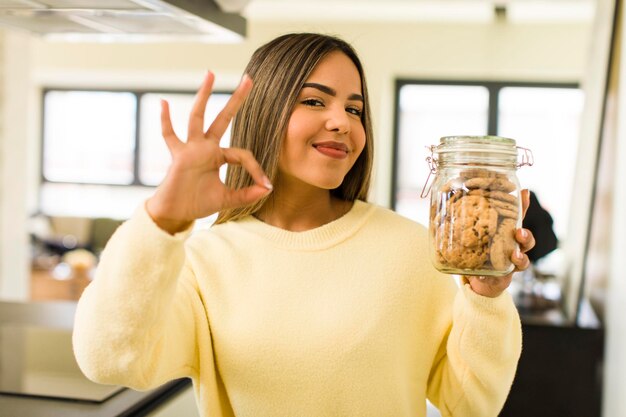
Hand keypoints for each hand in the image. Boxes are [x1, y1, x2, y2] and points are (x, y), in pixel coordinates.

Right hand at [146, 72, 272, 233]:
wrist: (176, 213)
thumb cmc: (198, 203)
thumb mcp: (228, 199)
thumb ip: (247, 194)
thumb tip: (268, 189)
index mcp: (218, 156)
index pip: (242, 155)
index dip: (256, 169)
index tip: (265, 184)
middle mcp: (205, 147)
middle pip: (223, 118)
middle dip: (236, 99)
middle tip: (249, 78)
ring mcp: (191, 148)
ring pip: (198, 117)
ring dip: (204, 95)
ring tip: (210, 74)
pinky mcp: (179, 155)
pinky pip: (170, 136)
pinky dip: (165, 120)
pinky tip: (163, 102)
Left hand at [465, 189, 535, 297]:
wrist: (479, 276)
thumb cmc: (478, 246)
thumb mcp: (471, 229)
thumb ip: (463, 215)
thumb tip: (446, 191)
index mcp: (508, 231)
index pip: (519, 216)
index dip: (524, 204)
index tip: (524, 192)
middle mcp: (514, 246)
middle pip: (528, 239)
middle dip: (526, 235)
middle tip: (519, 232)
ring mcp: (511, 263)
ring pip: (523, 260)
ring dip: (520, 257)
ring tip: (513, 255)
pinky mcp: (503, 276)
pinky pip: (504, 278)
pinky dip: (493, 277)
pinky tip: (483, 276)